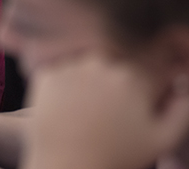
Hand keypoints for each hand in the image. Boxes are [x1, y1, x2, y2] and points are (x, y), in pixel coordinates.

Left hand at [22, 55, 188, 168]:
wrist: (66, 167)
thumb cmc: (117, 158)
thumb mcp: (161, 140)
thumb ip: (181, 110)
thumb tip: (183, 91)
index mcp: (134, 76)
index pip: (147, 68)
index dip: (144, 86)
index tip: (137, 104)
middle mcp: (102, 63)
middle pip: (114, 67)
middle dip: (115, 85)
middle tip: (108, 115)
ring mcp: (71, 66)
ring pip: (85, 68)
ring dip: (87, 83)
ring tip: (85, 114)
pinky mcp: (46, 74)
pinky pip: (58, 74)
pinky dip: (61, 88)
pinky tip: (65, 110)